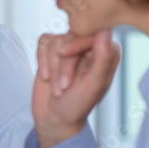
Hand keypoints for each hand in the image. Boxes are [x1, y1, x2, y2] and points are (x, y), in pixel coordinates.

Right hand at [33, 30, 119, 147]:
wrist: (54, 116)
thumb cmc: (78, 104)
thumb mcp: (93, 84)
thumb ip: (103, 58)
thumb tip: (105, 31)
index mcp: (107, 52)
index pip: (92, 32)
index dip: (76, 42)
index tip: (64, 54)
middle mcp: (90, 46)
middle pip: (70, 36)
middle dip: (63, 63)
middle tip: (63, 86)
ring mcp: (70, 47)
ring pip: (55, 41)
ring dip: (51, 67)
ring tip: (57, 87)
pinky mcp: (52, 50)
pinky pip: (43, 42)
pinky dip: (41, 60)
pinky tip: (47, 76)